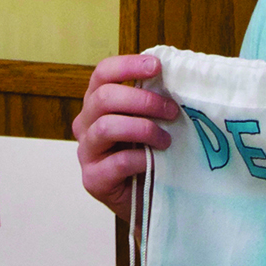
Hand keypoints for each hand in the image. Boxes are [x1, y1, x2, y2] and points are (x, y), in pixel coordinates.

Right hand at [73, 54, 180, 216]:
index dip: (128, 65)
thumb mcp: (152, 122)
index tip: (157, 67)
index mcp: (98, 104)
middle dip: (143, 101)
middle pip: (103, 98)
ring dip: (143, 129)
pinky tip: (155, 161)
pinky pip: (117, 162)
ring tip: (166, 139)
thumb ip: (155, 102)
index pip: (103, 73)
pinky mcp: (93, 179)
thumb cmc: (150, 155)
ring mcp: (86, 152)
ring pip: (106, 127)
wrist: (149, 199)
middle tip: (171, 111)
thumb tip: (180, 78)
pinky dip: (141, 158)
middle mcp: (86, 124)